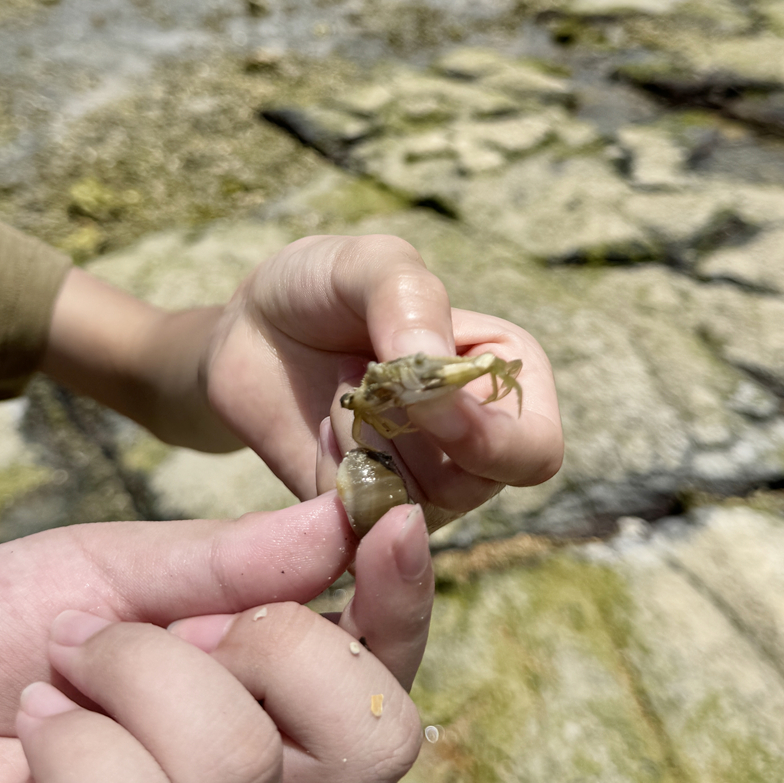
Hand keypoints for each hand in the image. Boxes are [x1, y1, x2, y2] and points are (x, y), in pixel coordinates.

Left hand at [0, 496, 431, 782]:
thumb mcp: (104, 571)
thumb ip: (228, 562)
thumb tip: (344, 519)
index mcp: (256, 713)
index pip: (381, 687)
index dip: (404, 605)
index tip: (391, 518)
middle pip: (374, 747)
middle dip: (283, 646)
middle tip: (171, 626)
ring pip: (238, 768)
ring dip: (132, 676)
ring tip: (60, 676)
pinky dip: (72, 748)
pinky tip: (33, 736)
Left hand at [203, 234, 562, 515]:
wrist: (250, 326)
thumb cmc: (323, 286)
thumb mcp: (371, 263)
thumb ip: (412, 299)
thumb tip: (439, 378)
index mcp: (506, 378)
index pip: (533, 450)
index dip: (487, 440)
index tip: (421, 397)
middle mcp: (476, 443)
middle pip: (473, 486)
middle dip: (406, 430)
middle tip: (364, 370)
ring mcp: (421, 486)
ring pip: (413, 506)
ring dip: (364, 442)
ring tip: (343, 391)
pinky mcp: (362, 510)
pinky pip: (356, 519)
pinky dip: (330, 469)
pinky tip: (319, 425)